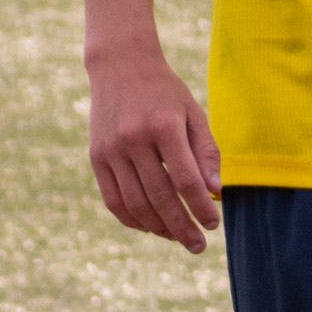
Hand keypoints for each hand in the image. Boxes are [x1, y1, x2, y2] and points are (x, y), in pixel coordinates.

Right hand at [87, 45, 221, 252]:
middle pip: (161, 197)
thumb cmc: (165, 93)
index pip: (185, 180)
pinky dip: (133, 220)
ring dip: (159, 228)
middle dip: (182, 227)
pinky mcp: (96, 157)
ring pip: (136, 204)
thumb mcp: (192, 113)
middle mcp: (134, 138)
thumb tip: (215, 191)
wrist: (120, 66)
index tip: (214, 224)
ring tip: (177, 238)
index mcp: (163, 125)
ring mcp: (111, 149)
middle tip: (198, 246)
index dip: (201, 207)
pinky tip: (152, 227)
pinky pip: (114, 200)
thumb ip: (206, 151)